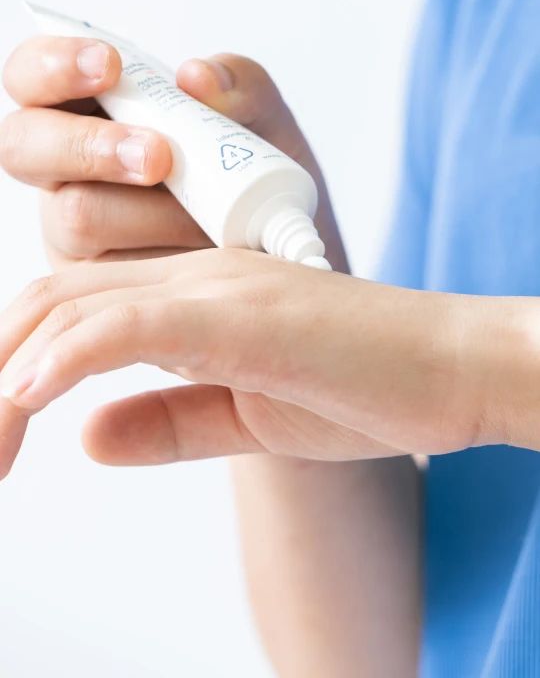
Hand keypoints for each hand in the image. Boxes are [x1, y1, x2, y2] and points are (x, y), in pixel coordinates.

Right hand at [0, 36, 341, 269]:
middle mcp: (69, 170)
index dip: (53, 66)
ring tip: (212, 217)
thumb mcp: (261, 121)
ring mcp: (76, 230)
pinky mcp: (97, 282)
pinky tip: (207, 255)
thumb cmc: (254, 175)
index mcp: (90, 111)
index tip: (111, 67)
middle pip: (23, 146)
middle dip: (90, 147)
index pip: (32, 77)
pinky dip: (166, 259)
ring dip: (150, 213)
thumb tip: (196, 77)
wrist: (280, 245)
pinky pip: (111, 276)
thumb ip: (239, 86)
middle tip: (160, 158)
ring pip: (76, 216)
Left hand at [0, 246, 531, 477]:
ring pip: (76, 306)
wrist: (449, 369)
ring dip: (11, 371)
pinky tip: (27, 398)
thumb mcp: (245, 418)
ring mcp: (218, 289)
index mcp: (192, 300)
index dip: (16, 363)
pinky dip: (68, 358)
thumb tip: (85, 439)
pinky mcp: (244, 314)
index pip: (74, 309)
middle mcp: (194, 279)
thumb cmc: (360, 390)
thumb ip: (167, 421)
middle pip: (54, 300)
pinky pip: (130, 324)